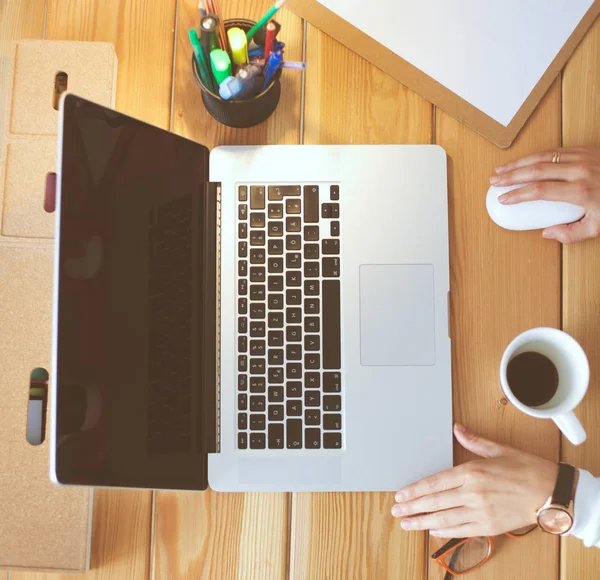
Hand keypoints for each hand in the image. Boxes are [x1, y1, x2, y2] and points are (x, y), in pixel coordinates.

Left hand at [391, 424, 556, 537]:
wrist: (551, 492)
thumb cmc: (526, 469)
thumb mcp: (498, 449)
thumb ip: (473, 441)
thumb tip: (457, 428)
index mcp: (472, 472)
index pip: (435, 483)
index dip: (415, 490)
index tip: (400, 495)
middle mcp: (473, 493)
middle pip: (435, 502)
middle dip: (412, 507)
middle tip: (396, 511)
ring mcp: (481, 512)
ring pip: (444, 519)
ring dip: (422, 522)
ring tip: (406, 523)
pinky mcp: (490, 526)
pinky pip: (461, 530)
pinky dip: (444, 531)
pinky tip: (432, 530)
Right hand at [490, 147, 599, 243]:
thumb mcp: (599, 227)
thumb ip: (572, 234)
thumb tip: (547, 233)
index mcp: (582, 191)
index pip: (540, 191)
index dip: (518, 194)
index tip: (504, 199)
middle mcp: (581, 171)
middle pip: (537, 170)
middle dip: (512, 175)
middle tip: (495, 180)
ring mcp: (584, 157)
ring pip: (544, 156)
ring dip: (520, 162)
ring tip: (502, 169)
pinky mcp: (586, 150)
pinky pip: (555, 150)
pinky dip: (536, 155)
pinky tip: (524, 161)